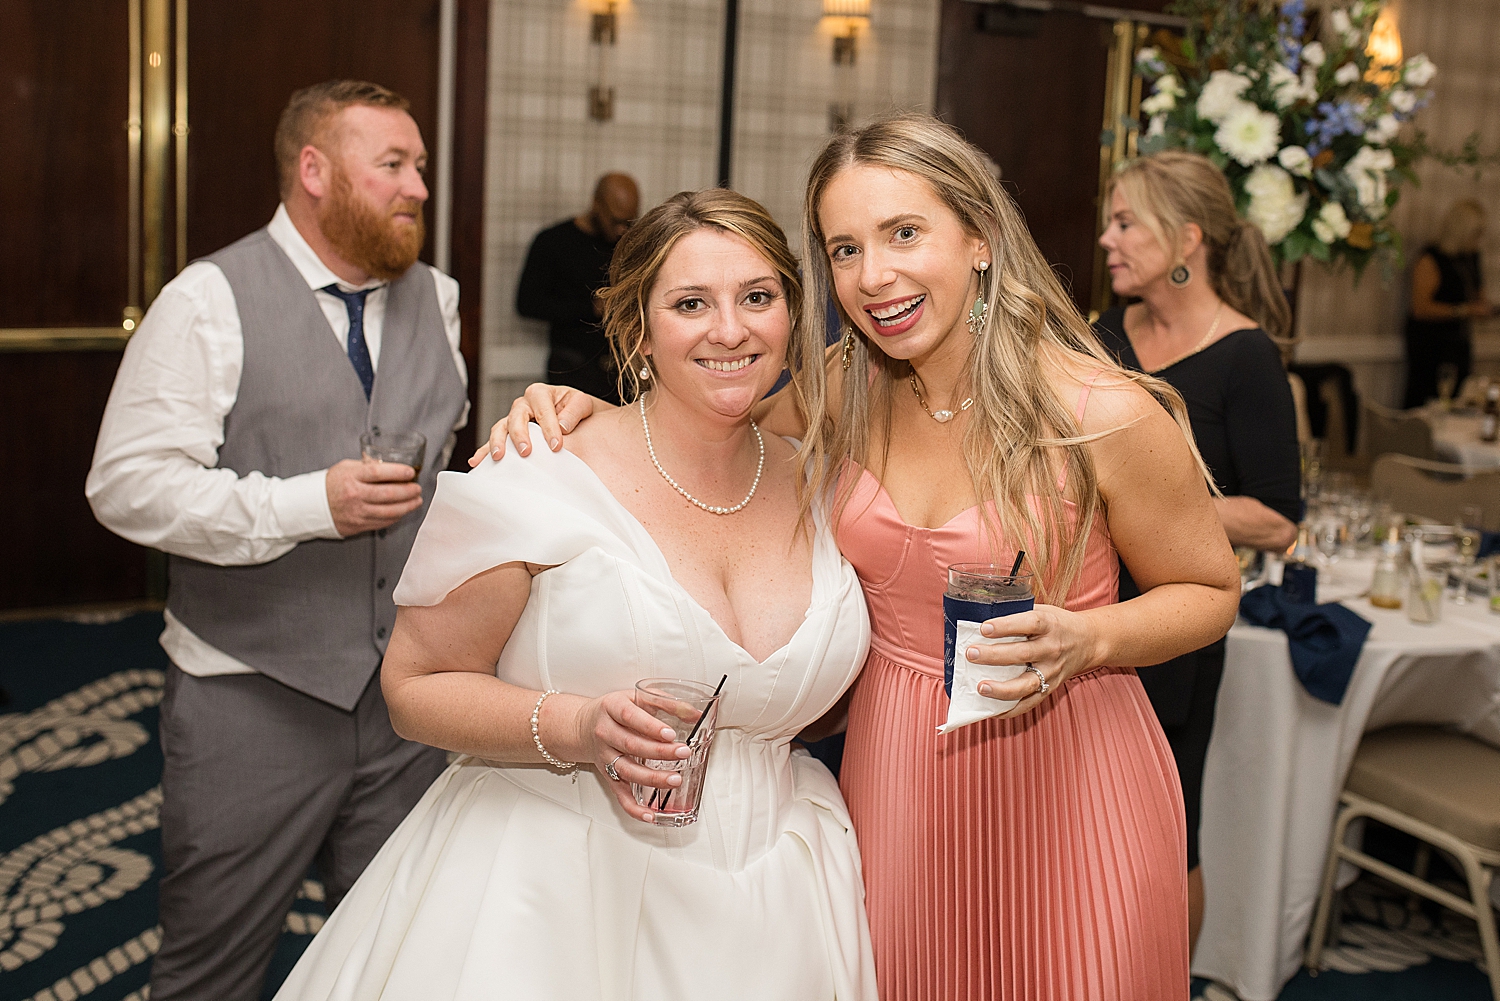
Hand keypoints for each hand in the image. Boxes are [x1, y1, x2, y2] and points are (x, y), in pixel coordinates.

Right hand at [326, 459, 421, 536]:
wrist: (312, 506)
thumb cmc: (331, 484)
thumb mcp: (346, 467)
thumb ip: (367, 465)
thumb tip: (389, 464)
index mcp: (351, 477)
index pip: (378, 473)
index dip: (397, 472)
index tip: (410, 472)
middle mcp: (354, 495)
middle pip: (388, 494)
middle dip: (408, 491)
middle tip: (417, 488)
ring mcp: (357, 512)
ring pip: (389, 511)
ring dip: (407, 506)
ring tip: (416, 501)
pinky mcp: (358, 525)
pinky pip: (382, 522)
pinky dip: (396, 517)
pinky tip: (402, 511)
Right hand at [467, 383, 604, 465]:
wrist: (575, 416)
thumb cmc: (576, 409)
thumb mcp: (582, 403)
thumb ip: (574, 411)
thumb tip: (562, 426)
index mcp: (540, 393)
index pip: (542, 410)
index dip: (549, 428)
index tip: (556, 446)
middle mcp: (523, 405)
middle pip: (516, 418)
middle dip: (520, 435)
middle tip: (527, 452)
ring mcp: (513, 419)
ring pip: (501, 428)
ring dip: (498, 442)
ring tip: (499, 457)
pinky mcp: (508, 434)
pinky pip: (494, 441)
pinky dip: (483, 451)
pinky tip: (476, 462)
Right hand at [563, 690, 689, 823]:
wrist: (585, 725)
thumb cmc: (615, 709)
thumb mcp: (637, 696)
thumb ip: (667, 702)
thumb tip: (696, 713)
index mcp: (612, 708)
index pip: (630, 717)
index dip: (650, 727)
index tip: (670, 733)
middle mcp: (606, 733)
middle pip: (631, 745)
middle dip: (659, 751)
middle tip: (683, 753)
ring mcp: (605, 757)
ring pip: (627, 771)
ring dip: (652, 778)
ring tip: (674, 779)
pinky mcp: (607, 776)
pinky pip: (620, 795)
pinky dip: (634, 808)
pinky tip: (650, 814)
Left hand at [966, 604, 1103, 717]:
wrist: (1089, 641)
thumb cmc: (1057, 624)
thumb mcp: (1042, 611)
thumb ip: (1017, 614)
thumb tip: (980, 617)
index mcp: (1049, 625)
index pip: (1028, 624)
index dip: (1006, 626)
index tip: (984, 628)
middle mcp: (1052, 649)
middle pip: (1022, 654)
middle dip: (994, 655)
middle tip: (971, 654)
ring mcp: (1052, 671)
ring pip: (1026, 684)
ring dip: (1001, 689)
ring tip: (980, 687)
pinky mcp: (1051, 688)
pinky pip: (1030, 703)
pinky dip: (1011, 709)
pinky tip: (992, 710)